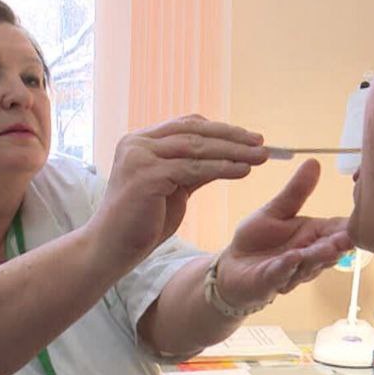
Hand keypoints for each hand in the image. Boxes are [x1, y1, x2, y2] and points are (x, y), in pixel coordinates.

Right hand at [93, 115, 268, 267]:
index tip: (250, 137)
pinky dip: (222, 168)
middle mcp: (137, 143)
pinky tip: (243, 172)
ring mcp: (140, 157)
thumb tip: (228, 154)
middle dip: (232, 137)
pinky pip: (193, 169)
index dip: (221, 129)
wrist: (111, 249)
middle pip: (195, 131)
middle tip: (262, 143)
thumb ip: (192, 168)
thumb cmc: (142, 222)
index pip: (187, 125)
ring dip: (233, 151)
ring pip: (197, 148)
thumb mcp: (172, 188)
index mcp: (140, 141)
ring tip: (260, 157)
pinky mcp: (147, 176)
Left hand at [214, 159, 352, 307]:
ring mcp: (292, 271)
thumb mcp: (277, 210)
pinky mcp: (270, 281)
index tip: (367, 218)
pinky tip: (293, 258)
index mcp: (313, 235)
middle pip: (328, 250)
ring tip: (329, 248)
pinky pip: (280, 274)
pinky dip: (287, 267)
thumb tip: (314, 161)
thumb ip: (296, 191)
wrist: (232, 267)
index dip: (351, 226)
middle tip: (348, 237)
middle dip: (339, 245)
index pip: (338, 230)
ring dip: (318, 256)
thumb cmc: (258, 239)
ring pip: (308, 264)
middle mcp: (308, 255)